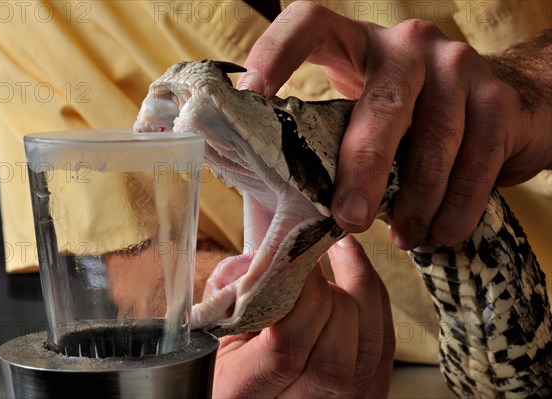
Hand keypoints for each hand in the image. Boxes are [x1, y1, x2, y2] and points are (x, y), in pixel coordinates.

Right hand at [209, 235, 394, 397]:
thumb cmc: (233, 373)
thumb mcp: (216, 338)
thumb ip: (227, 296)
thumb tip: (261, 257)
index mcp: (248, 394)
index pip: (288, 347)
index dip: (301, 295)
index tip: (298, 258)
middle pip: (335, 348)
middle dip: (333, 289)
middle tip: (318, 253)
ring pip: (371, 344)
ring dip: (362, 286)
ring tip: (343, 250)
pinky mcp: (368, 397)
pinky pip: (386, 346)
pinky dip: (377, 303)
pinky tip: (359, 277)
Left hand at [239, 1, 551, 248]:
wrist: (499, 105)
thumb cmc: (407, 119)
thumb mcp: (360, 111)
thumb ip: (328, 137)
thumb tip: (277, 199)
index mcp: (357, 43)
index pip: (309, 25)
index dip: (276, 51)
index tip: (250, 94)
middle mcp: (408, 45)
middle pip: (382, 104)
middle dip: (363, 168)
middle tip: (348, 218)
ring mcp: (458, 68)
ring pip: (433, 143)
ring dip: (415, 202)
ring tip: (401, 238)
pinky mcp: (498, 101)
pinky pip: (475, 166)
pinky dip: (454, 210)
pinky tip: (437, 233)